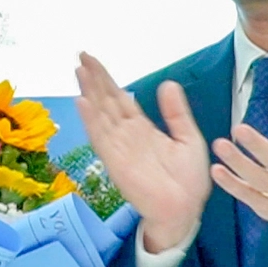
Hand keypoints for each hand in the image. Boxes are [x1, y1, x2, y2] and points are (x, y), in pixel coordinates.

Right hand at [75, 52, 211, 251]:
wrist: (185, 210)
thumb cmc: (188, 180)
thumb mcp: (188, 139)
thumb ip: (176, 113)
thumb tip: (168, 83)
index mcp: (141, 129)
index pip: (119, 98)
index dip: (106, 79)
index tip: (92, 60)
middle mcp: (125, 135)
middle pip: (105, 101)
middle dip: (93, 79)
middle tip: (81, 55)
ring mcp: (118, 147)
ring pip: (100, 114)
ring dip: (89, 92)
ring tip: (79, 70)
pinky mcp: (116, 162)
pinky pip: (101, 137)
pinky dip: (90, 120)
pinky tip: (82, 102)